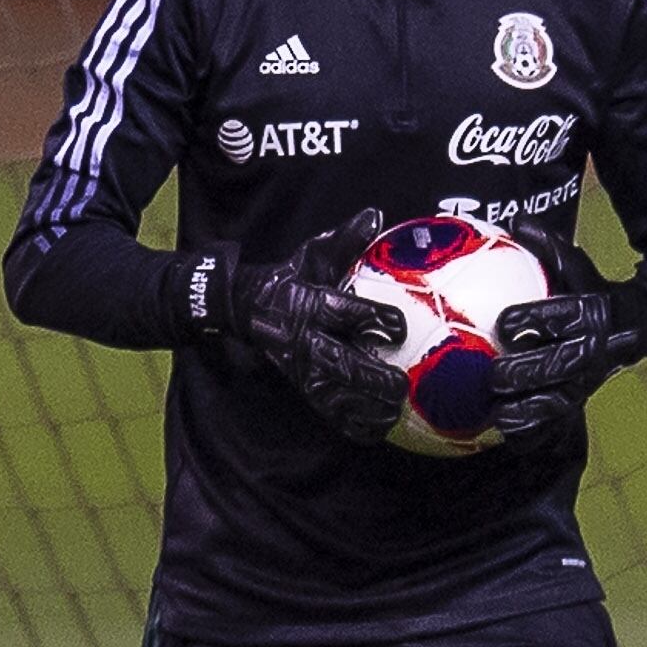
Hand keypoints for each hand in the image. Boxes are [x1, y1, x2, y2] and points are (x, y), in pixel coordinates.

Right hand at [228, 209, 404, 443]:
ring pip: (334, 395)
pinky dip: (352, 424)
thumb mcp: (312, 255)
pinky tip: (377, 431)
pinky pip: (328, 412)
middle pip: (339, 363)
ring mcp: (302, 368)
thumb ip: (345, 240)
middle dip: (371, 377)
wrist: (244, 309)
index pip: (342, 312)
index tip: (397, 325)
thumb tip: (375, 214)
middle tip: (401, 384)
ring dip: (364, 407)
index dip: (371, 319)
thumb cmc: (288, 280)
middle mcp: (304, 340)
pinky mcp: (302, 387)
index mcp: (309, 305)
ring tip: (394, 412)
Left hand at [485, 228, 646, 439]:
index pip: (564, 317)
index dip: (535, 320)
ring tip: (498, 411)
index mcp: (595, 313)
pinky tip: (505, 432)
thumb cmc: (597, 291)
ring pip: (562, 400)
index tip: (505, 323)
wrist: (645, 324)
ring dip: (530, 409)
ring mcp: (590, 380)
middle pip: (563, 364)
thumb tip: (516, 222)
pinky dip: (533, 431)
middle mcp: (596, 350)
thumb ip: (549, 247)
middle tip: (496, 373)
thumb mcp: (579, 266)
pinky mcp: (582, 401)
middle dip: (529, 371)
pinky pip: (558, 422)